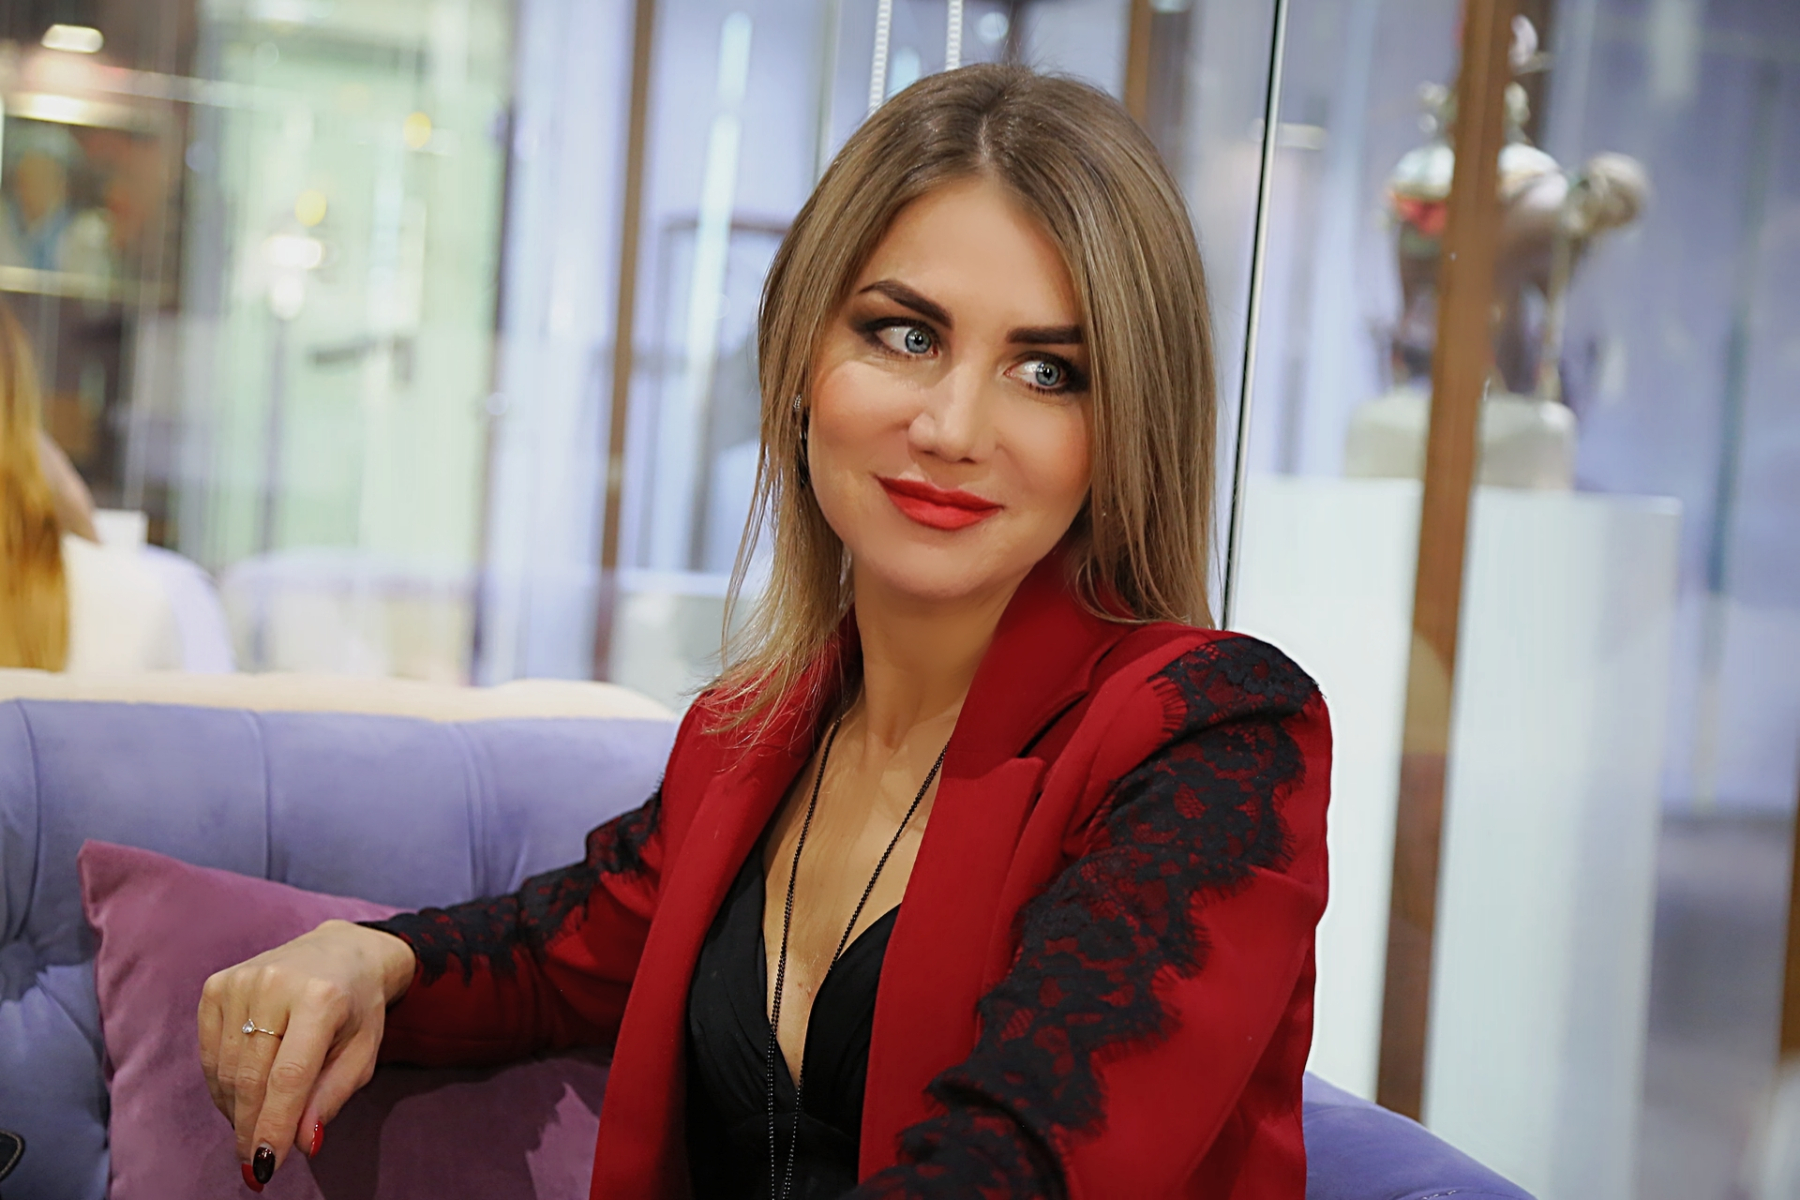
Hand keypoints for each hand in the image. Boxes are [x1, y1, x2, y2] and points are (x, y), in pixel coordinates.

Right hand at [197, 920, 415, 1189]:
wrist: (342, 951)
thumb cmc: (357, 1009)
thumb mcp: (363, 1053)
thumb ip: (332, 1097)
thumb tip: (300, 1143)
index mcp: (322, 997)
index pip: (289, 1077)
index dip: (274, 1126)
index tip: (266, 1166)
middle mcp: (276, 983)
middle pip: (251, 1077)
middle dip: (251, 1126)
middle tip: (256, 1160)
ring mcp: (241, 981)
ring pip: (225, 1070)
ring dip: (237, 1108)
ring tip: (256, 1122)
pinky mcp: (217, 984)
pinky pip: (209, 1053)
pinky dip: (222, 1083)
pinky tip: (243, 1092)